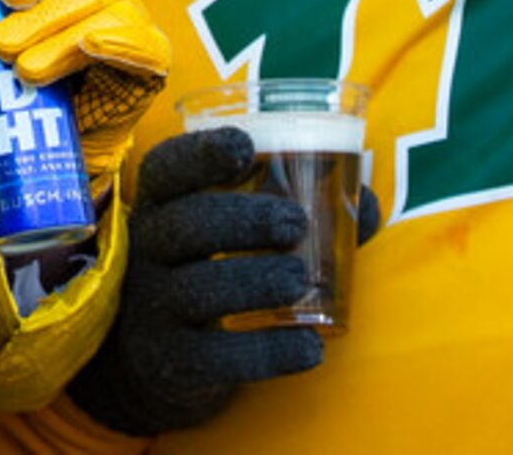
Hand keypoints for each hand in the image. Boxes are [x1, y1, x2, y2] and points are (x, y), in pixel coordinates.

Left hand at [0, 0, 170, 192]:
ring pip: (110, 12)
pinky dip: (122, 42)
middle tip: (1, 45)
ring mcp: (131, 23)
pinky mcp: (149, 66)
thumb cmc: (2, 76)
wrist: (38, 145)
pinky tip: (94, 48)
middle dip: (42, 13)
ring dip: (64, 37)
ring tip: (25, 71)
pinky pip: (147, 45)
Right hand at [64, 126, 323, 434]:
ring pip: (196, 289)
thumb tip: (365, 204)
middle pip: (184, 224)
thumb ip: (303, 211)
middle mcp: (146, 251)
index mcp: (162, 203)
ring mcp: (152, 309)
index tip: (244, 148)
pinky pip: (215, 358)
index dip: (200, 154)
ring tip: (299, 279)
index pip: (166, 168)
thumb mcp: (234, 233)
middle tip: (296, 223)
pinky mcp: (172, 364)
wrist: (158, 361)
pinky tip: (310, 347)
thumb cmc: (212, 269)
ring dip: (254, 280)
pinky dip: (268, 353)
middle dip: (242, 219)